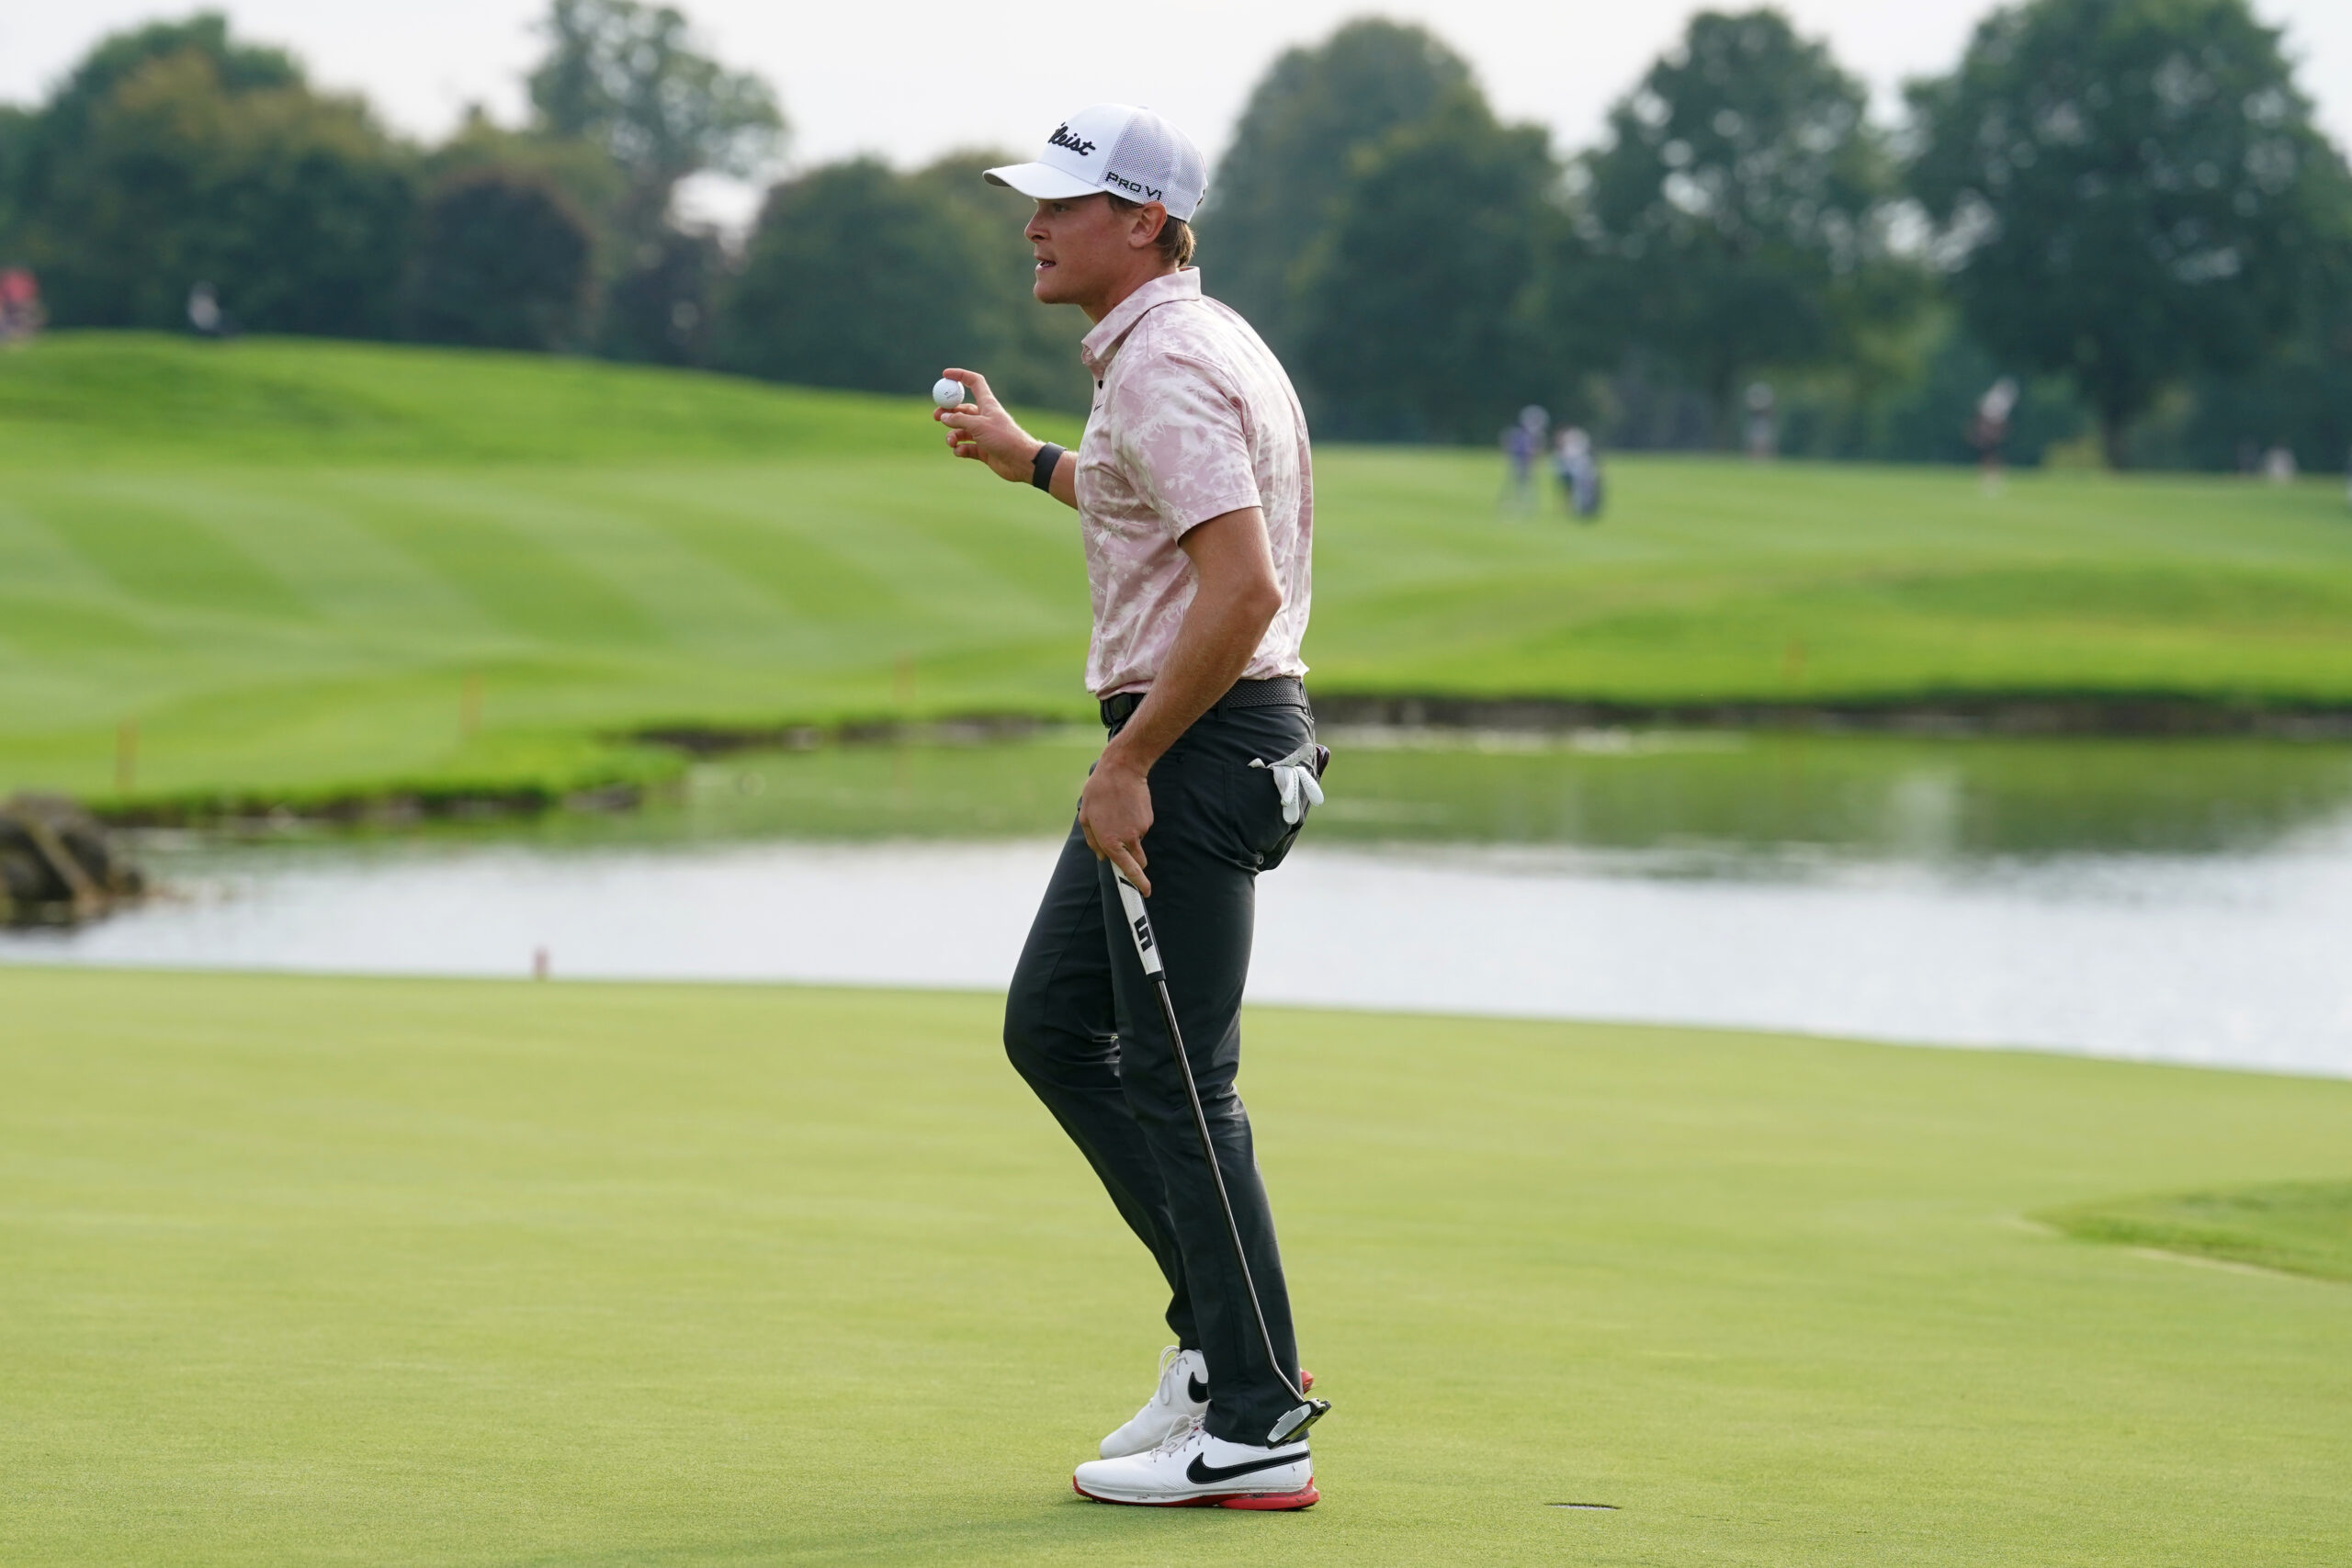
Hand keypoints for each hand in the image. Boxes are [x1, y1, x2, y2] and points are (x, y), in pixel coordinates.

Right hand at [934, 368, 1040, 482]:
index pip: (974, 383)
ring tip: (951, 442)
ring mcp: (983, 434)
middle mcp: (984, 417)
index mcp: (987, 404)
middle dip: (947, 412)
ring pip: (961, 431)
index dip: (960, 376)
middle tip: (936, 416)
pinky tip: (960, 451)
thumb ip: (959, 420)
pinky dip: (960, 449)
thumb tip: (943, 417)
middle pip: (961, 410)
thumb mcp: (978, 425)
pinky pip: (966, 447)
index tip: (945, 375)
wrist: (1021, 461)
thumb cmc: (1004, 438)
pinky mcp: (983, 449)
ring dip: (952, 435)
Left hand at [1078, 750, 1152, 895]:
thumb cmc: (1099, 792)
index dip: (1138, 883)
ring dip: (1131, 836)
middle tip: (1125, 844)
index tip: (1145, 892)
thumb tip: (1102, 858)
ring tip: (1118, 813)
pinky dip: (1135, 822)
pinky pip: (1142, 827)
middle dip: (1136, 862)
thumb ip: (1093, 840)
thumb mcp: (1085, 816)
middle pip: (1139, 862)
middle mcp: (1127, 839)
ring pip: (1138, 842)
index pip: (1128, 869)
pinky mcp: (1149, 819)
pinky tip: (1126, 806)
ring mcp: (1140, 829)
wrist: (1122, 770)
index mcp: (1109, 841)